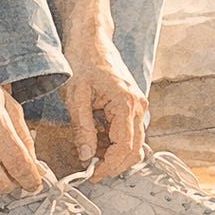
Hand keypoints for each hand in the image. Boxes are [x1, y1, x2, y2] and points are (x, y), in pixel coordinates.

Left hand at [60, 40, 147, 179]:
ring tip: (90, 150)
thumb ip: (82, 128)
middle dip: (114, 164)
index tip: (92, 174)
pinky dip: (115, 141)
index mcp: (126, 103)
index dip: (109, 166)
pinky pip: (129, 131)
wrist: (91, 40)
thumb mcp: (76, 97)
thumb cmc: (83, 62)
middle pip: (134, 149)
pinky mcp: (133, 104)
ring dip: (114, 153)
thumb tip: (86, 155)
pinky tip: (97, 137)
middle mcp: (138, 105)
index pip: (124, 147)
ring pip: (134, 142)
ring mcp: (138, 105)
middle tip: (91, 170)